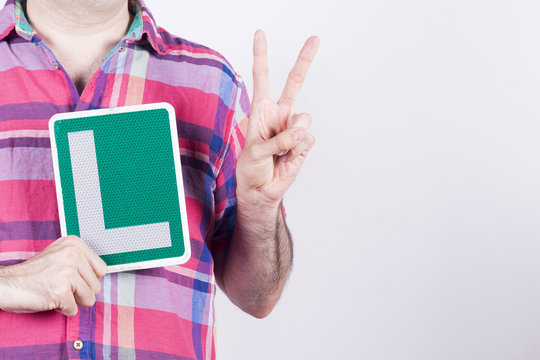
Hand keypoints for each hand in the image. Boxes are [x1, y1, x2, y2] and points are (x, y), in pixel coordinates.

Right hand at [0, 235, 107, 315]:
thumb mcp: (59, 256)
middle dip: (80, 292)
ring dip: (73, 301)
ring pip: (89, 299)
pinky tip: (48, 298)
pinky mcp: (61, 291)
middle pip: (96, 286)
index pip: (101, 270)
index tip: (73, 279)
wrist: (6, 284)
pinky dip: (62, 309)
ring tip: (55, 291)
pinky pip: (73, 309)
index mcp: (74, 243)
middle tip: (60, 286)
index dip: (88, 279)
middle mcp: (73, 254)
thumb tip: (101, 275)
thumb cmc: (32, 274)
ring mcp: (67, 272)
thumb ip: (81, 261)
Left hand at [236, 30, 319, 208]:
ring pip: (304, 118)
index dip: (261, 56)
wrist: (261, 190)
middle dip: (305, 60)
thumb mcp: (255, 152)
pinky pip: (308, 138)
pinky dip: (298, 150)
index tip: (260, 33)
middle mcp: (280, 114)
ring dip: (293, 136)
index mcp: (261, 110)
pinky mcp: (304, 143)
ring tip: (279, 151)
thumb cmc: (251, 168)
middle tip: (314, 38)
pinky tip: (287, 158)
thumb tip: (301, 131)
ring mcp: (294, 127)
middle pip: (294, 82)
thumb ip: (278, 140)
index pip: (261, 78)